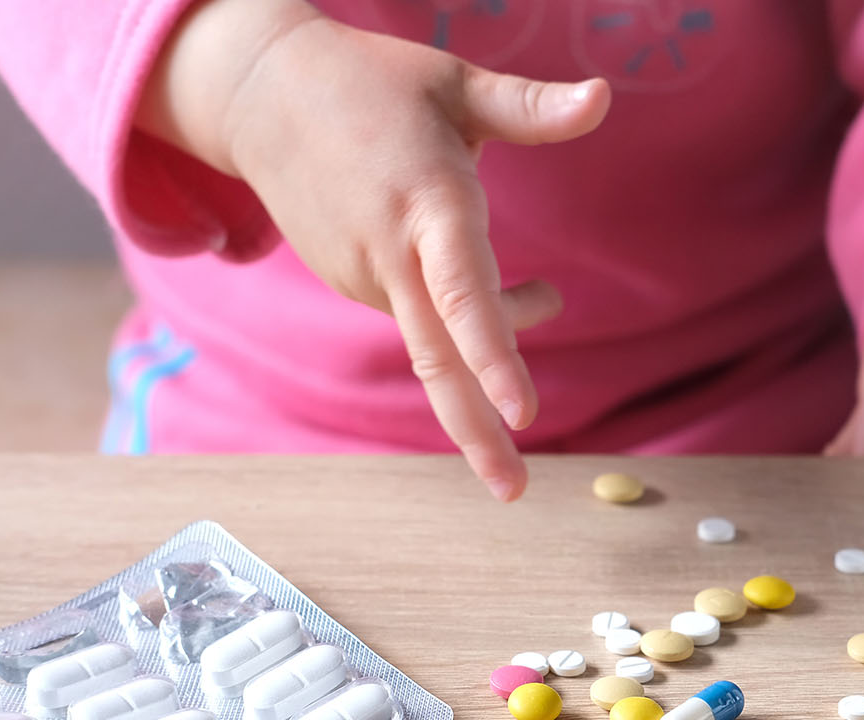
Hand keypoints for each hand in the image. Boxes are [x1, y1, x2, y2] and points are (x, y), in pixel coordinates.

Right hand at [137, 0, 610, 500]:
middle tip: (515, 491)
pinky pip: (424, 323)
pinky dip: (468, 328)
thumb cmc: (372, 83)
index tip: (522, 411)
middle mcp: (390, 253)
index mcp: (425, 203)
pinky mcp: (356, 283)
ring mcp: (366, 276)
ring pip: (442, 341)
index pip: (462, 291)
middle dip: (477, 431)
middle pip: (436, 359)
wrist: (260, 95)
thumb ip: (531, 106)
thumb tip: (604, 96)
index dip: (493, 351)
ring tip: (549, 301)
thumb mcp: (455, 84)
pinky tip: (510, 294)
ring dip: (495, 351)